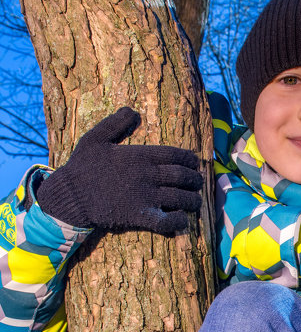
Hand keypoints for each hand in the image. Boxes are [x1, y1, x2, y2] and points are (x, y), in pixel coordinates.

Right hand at [37, 107, 202, 233]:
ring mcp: (146, 197)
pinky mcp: (140, 216)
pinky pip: (167, 220)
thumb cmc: (82, 166)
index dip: (190, 159)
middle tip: (199, 182)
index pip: (175, 155)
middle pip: (182, 176)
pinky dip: (179, 221)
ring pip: (180, 198)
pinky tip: (183, 219)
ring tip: (196, 201)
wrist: (70, 195)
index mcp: (140, 155)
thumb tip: (132, 110)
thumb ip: (115, 123)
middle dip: (195, 179)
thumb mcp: (95, 138)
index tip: (195, 163)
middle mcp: (148, 175)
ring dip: (193, 200)